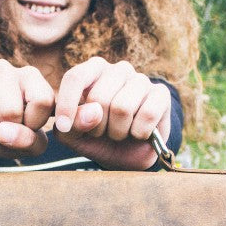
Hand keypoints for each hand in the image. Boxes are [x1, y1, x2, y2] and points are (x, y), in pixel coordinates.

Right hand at [0, 60, 54, 158]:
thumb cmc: (15, 132)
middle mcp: (4, 69)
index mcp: (30, 76)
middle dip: (7, 134)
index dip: (34, 123)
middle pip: (10, 111)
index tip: (29, 127)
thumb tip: (3, 133)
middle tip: (5, 133)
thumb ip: (29, 140)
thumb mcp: (32, 142)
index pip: (41, 100)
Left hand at [54, 58, 171, 169]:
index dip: (67, 103)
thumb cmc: (96, 138)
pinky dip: (139, 132)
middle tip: (101, 133)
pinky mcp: (161, 94)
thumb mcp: (73, 135)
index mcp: (92, 71)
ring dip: (117, 131)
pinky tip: (138, 133)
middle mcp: (118, 70)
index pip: (76, 77)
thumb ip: (72, 124)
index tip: (64, 126)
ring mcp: (141, 80)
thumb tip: (95, 112)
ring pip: (122, 107)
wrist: (127, 155)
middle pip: (99, 97)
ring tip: (119, 133)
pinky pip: (147, 114)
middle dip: (97, 126)